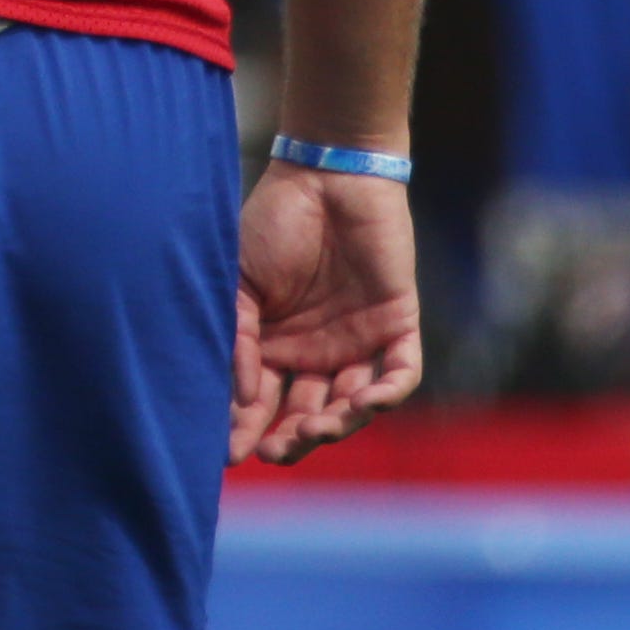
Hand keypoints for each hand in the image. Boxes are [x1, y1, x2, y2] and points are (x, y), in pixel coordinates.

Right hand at [232, 162, 423, 465]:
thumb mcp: (238, 282)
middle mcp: (314, 353)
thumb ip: (239, 338)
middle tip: (274, 452)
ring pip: (352, 404)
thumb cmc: (273, 223)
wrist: (326, 177)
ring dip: (335, 424)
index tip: (229, 451)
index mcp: (272, 345)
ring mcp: (357, 343)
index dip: (245, 428)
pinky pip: (400, 374)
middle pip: (305, 414)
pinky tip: (366, 403)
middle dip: (290, 439)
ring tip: (313, 430)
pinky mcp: (397, 326)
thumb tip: (240, 395)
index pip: (260, 401)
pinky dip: (387, 393)